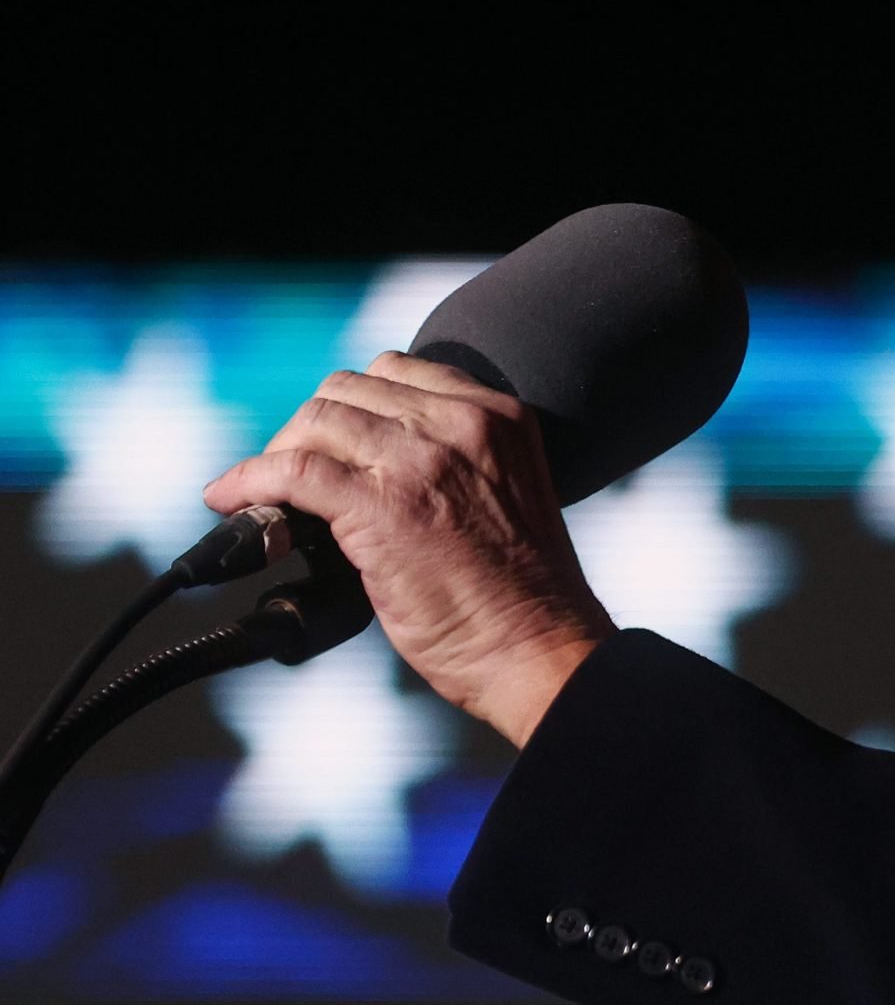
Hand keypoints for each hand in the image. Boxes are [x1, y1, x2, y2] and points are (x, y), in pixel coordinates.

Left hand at [205, 351, 615, 745]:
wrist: (537, 648)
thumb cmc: (522, 594)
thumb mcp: (504, 493)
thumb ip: (451, 461)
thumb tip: (364, 463)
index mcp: (498, 416)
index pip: (397, 372)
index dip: (350, 407)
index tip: (329, 443)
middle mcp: (461, 424)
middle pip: (347, 389)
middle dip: (309, 429)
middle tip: (293, 477)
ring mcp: (421, 460)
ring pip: (316, 421)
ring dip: (278, 454)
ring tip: (266, 495)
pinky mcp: (381, 506)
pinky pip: (291, 471)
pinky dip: (249, 480)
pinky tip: (230, 500)